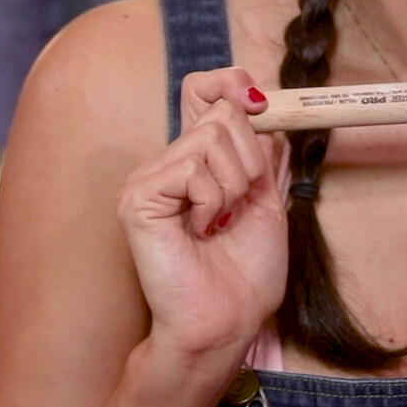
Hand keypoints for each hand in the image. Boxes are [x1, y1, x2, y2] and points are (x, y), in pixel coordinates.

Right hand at [117, 68, 289, 364]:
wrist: (226, 322)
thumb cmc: (244, 274)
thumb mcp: (267, 200)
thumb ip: (262, 152)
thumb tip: (263, 100)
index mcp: (196, 161)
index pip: (203, 89)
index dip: (232, 84)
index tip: (260, 105)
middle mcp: (168, 162)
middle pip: (222, 112)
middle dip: (251, 160)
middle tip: (239, 206)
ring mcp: (149, 178)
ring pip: (213, 137)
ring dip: (236, 186)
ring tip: (220, 224)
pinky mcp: (139, 197)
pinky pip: (194, 169)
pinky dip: (213, 202)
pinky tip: (201, 231)